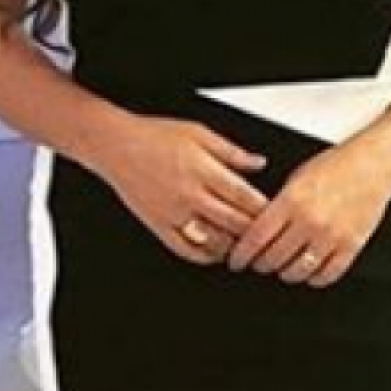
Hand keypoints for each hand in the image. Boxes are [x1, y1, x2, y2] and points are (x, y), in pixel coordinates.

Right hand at [87, 111, 268, 264]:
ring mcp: (174, 214)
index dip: (262, 208)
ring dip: (233, 246)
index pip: (244, 197)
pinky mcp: (159, 226)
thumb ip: (232, 152)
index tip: (274, 213)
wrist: (116, 146)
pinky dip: (204, 256)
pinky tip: (215, 253)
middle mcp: (190, 195)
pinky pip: (185, 250)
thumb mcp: (199, 134)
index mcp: (204, 170)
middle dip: (254, 231)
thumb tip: (260, 163)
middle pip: (233, 222)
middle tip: (266, 235)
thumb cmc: (155, 136)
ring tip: (244, 245)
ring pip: (213, 241)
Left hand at [226, 116, 390, 286]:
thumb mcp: (296, 177)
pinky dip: (315, 278)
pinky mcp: (351, 246)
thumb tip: (257, 228)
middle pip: (273, 258)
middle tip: (259, 263)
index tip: (236, 261)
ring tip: (283, 268)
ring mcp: (331, 236)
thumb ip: (277, 204)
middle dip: (261, 264)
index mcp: (292, 201)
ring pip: (297, 271)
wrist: (373, 165)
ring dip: (286, 273)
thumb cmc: (337, 166)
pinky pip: (327, 275)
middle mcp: (310, 221)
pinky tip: (310, 273)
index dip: (241, 254)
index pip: (256, 238)